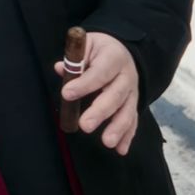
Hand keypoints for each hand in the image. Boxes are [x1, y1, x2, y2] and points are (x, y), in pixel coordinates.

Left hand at [54, 31, 138, 155]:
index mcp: (114, 57)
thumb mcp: (87, 44)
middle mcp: (127, 75)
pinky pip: (132, 120)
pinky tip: (120, 149)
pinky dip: (127, 136)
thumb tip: (60, 69)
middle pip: (116, 94)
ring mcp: (132, 91)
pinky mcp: (133, 104)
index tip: (66, 93)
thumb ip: (75, 57)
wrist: (122, 50)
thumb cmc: (98, 50)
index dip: (84, 83)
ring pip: (127, 110)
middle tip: (85, 126)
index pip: (100, 71)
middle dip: (100, 111)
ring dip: (118, 128)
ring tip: (107, 142)